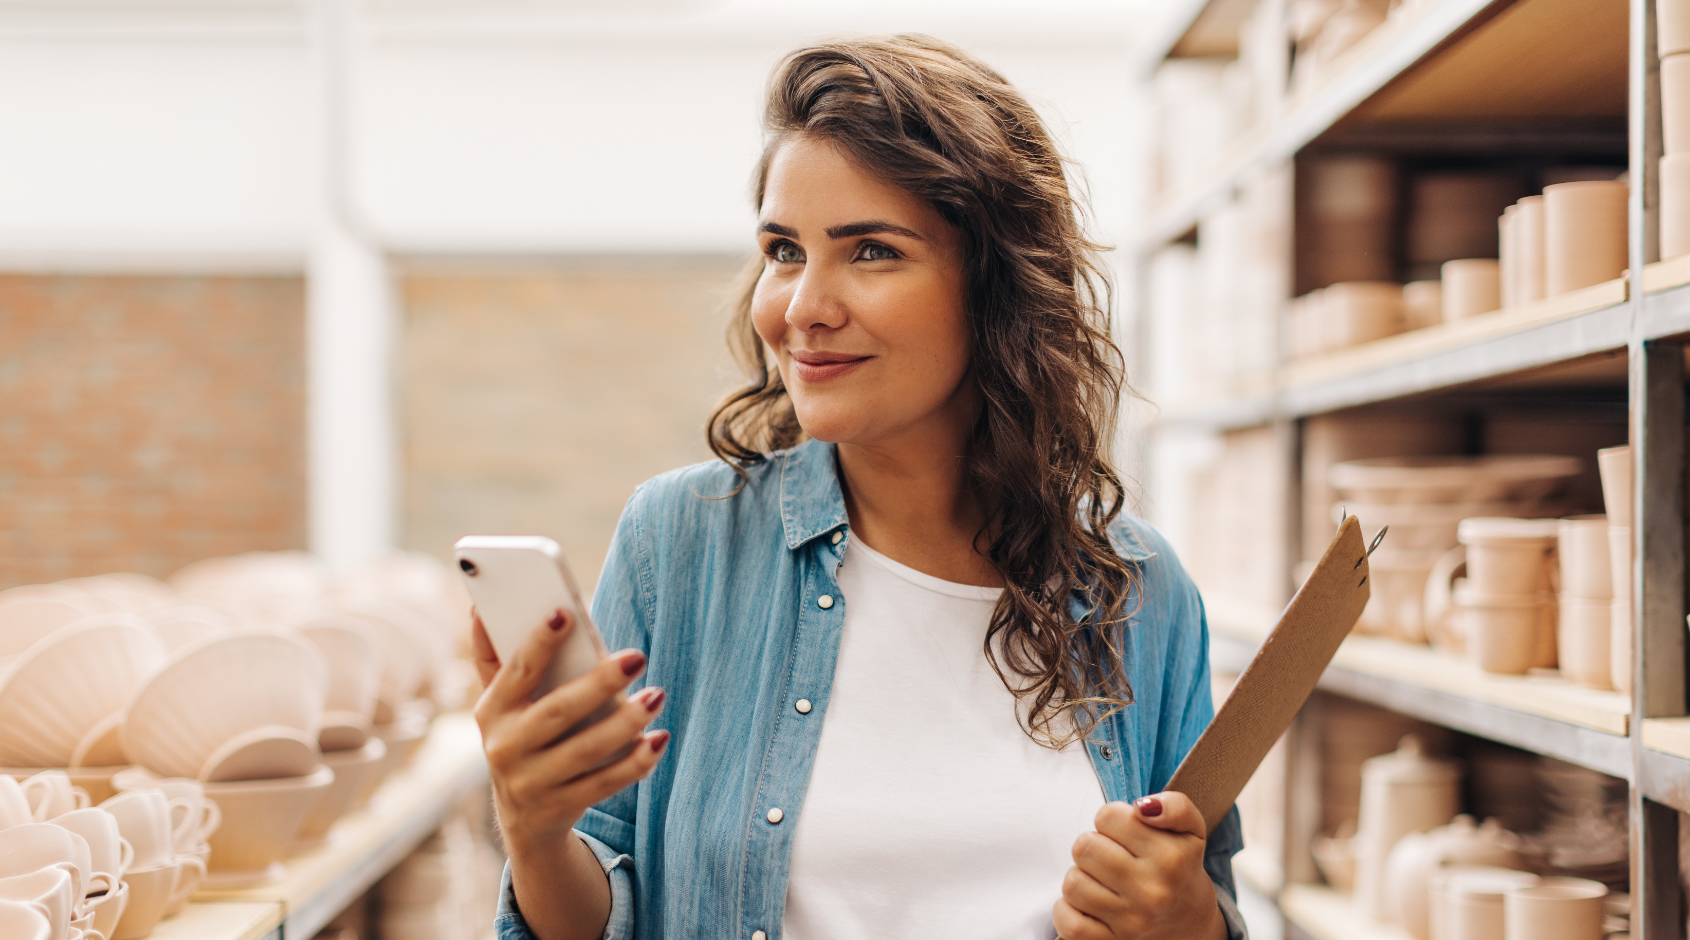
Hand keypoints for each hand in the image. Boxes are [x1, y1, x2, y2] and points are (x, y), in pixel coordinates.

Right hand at [471, 608, 669, 852]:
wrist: (524, 818)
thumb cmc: (521, 737)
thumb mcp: (501, 704)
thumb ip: (495, 657)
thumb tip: (479, 608)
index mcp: (491, 711)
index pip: (516, 671)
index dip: (538, 642)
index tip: (565, 612)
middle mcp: (505, 748)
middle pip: (558, 711)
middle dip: (599, 682)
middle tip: (637, 656)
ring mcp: (532, 782)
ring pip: (585, 750)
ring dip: (626, 723)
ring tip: (656, 696)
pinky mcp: (560, 807)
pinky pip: (604, 784)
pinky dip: (635, 763)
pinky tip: (658, 740)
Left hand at [1053, 792, 1226, 939]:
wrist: (1191, 927)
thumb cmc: (1181, 870)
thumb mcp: (1191, 831)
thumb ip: (1175, 806)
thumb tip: (1142, 807)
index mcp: (1171, 858)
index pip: (1108, 816)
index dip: (1111, 819)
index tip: (1123, 833)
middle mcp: (1152, 891)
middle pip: (1084, 846)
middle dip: (1093, 846)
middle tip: (1110, 856)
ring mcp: (1131, 922)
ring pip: (1073, 882)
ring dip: (1081, 877)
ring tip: (1101, 879)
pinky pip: (1067, 921)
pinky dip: (1067, 910)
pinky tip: (1087, 904)